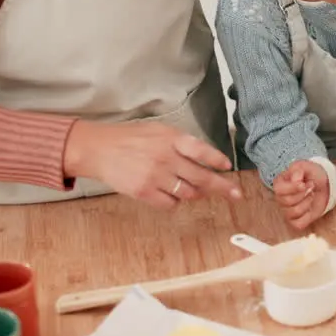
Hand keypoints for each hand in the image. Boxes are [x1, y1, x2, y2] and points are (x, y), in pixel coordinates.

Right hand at [62, 121, 240, 208]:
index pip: (202, 151)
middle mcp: (166, 158)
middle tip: (236, 194)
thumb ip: (182, 143)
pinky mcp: (144, 192)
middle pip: (202, 177)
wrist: (99, 149)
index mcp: (172, 139)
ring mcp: (155, 176)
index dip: (217, 160)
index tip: (228, 167)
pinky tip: (168, 192)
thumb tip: (206, 158)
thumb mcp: (159, 131)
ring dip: (195, 193)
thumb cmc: (131, 138)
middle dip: (223, 188)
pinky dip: (175, 201)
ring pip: (189, 193)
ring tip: (190, 187)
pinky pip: (171, 204)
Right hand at [273, 160, 331, 229]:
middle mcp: (280, 199)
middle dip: (303, 194)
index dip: (293, 188)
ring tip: (312, 194)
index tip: (304, 183)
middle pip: (287, 201)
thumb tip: (295, 180)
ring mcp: (287, 211)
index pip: (279, 190)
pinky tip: (311, 207)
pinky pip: (298, 224)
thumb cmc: (312, 174)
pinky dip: (307, 216)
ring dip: (306, 203)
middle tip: (311, 186)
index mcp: (279, 184)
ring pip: (293, 212)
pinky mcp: (296, 221)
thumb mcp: (306, 166)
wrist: (324, 184)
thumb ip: (298, 170)